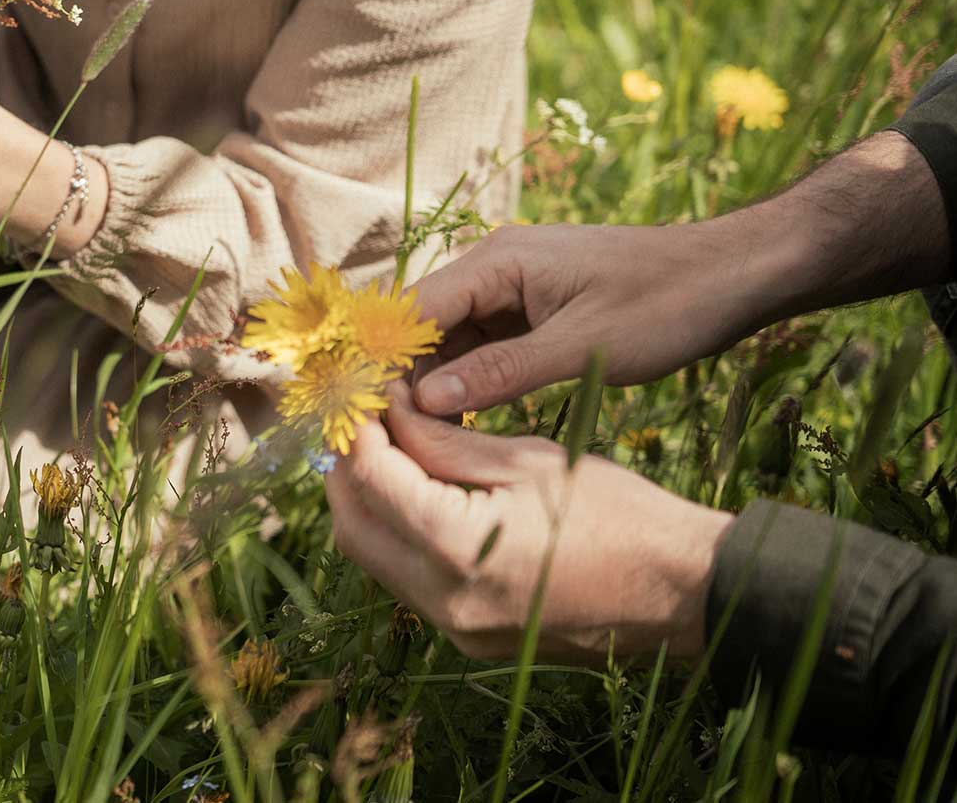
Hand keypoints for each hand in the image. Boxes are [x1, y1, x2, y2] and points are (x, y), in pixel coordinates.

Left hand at [326, 391, 731, 660]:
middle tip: (363, 418)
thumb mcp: (527, 460)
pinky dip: (398, 536)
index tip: (360, 393)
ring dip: (368, 503)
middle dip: (347, 468)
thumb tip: (388, 408)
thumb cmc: (619, 514)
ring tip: (387, 449)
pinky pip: (407, 582)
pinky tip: (417, 495)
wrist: (682, 591)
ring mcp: (455, 629)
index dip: (357, 428)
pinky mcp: (469, 638)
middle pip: (353, 526)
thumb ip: (443, 440)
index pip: (371, 478)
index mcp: (457, 548)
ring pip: (373, 558)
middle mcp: (444, 600)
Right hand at [407, 222, 774, 415]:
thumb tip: (427, 401)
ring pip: (450, 341)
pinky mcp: (532, 310)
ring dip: (436, 386)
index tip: (360, 412)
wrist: (735, 274)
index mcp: (497, 262)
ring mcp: (512, 289)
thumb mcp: (583, 347)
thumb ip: (502, 373)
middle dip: (403, 380)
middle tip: (387, 442)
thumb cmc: (667, 303)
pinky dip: (469, 382)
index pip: (412, 311)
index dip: (381, 361)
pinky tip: (462, 426)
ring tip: (417, 443)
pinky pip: (482, 346)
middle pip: (423, 326)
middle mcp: (493, 267)